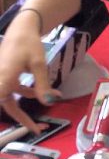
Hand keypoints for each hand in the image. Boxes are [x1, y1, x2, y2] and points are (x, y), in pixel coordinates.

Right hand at [0, 16, 58, 133]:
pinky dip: (30, 92)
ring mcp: (2, 80)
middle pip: (9, 106)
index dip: (14, 116)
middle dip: (23, 118)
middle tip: (38, 129)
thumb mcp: (39, 65)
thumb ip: (42, 85)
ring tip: (54, 100)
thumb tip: (48, 102)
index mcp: (2, 80)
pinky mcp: (6, 77)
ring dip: (31, 101)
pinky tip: (48, 91)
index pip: (2, 101)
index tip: (24, 128)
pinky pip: (16, 90)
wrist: (22, 29)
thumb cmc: (28, 44)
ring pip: (13, 99)